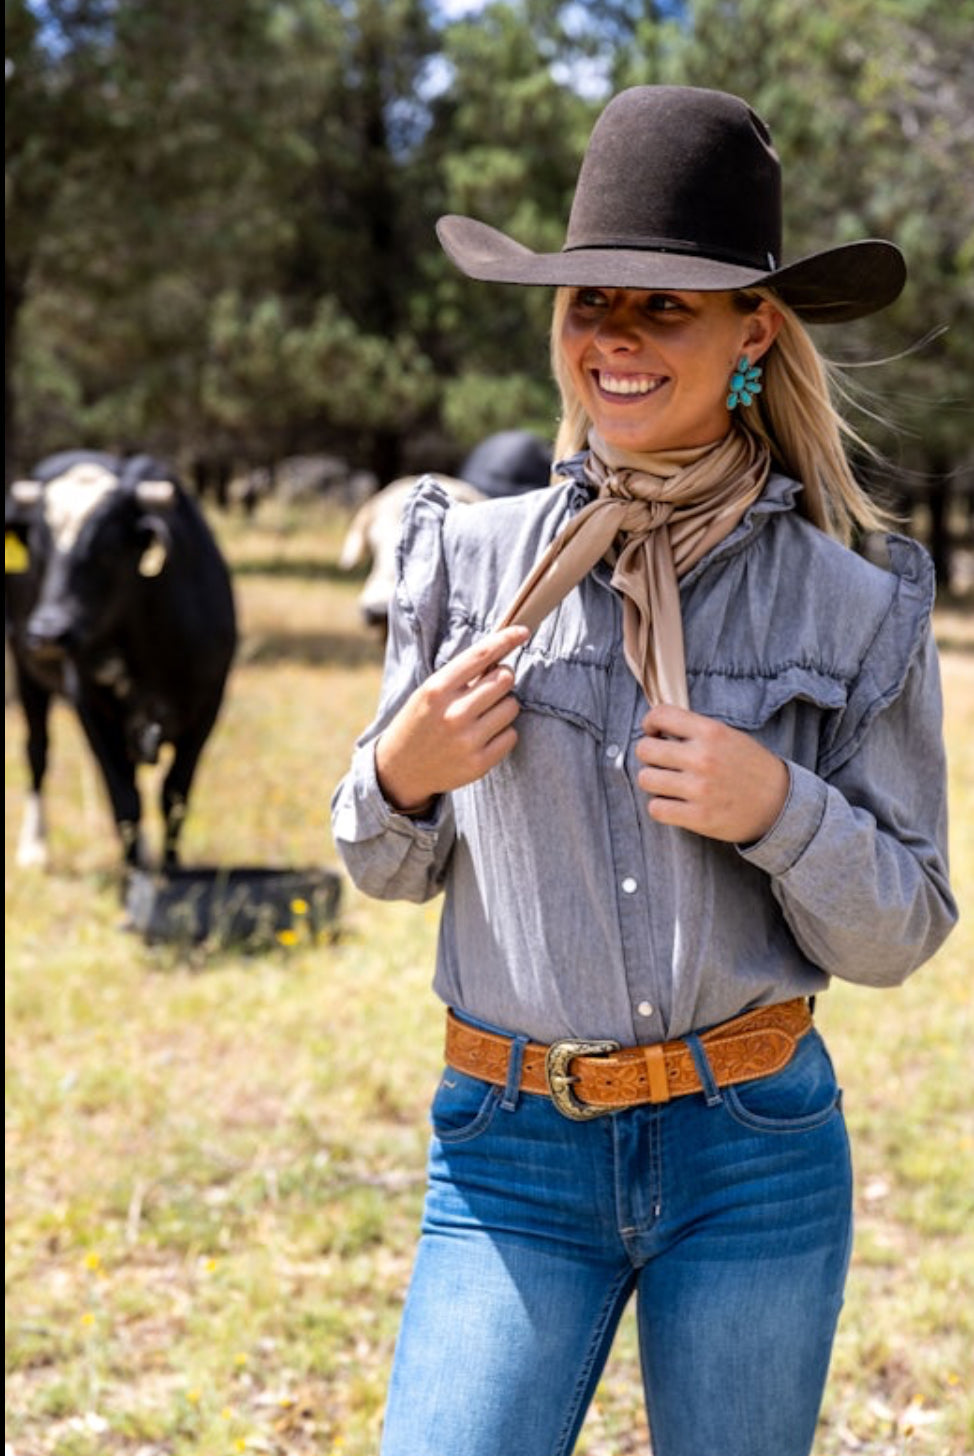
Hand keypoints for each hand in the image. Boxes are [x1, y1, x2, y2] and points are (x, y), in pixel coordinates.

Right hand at [375, 625, 528, 812]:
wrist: (400, 769)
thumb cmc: (419, 722)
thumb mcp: (429, 692)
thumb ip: (461, 675)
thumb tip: (500, 653)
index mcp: (437, 689)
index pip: (480, 655)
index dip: (506, 639)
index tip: (522, 631)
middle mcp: (453, 713)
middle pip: (505, 679)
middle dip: (502, 679)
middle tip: (488, 688)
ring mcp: (467, 740)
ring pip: (512, 706)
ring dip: (503, 706)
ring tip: (482, 715)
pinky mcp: (479, 763)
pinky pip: (512, 735)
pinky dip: (503, 733)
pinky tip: (483, 736)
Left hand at [635, 703, 788, 843]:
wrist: (780, 804)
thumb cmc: (750, 768)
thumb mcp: (729, 736)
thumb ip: (695, 730)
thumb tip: (656, 727)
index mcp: (711, 732)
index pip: (660, 715)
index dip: (650, 723)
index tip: (654, 732)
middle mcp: (703, 758)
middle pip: (645, 749)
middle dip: (649, 755)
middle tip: (661, 761)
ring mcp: (700, 789)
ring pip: (645, 779)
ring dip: (653, 781)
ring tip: (668, 783)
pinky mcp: (699, 817)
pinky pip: (656, 809)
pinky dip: (660, 806)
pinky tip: (673, 803)